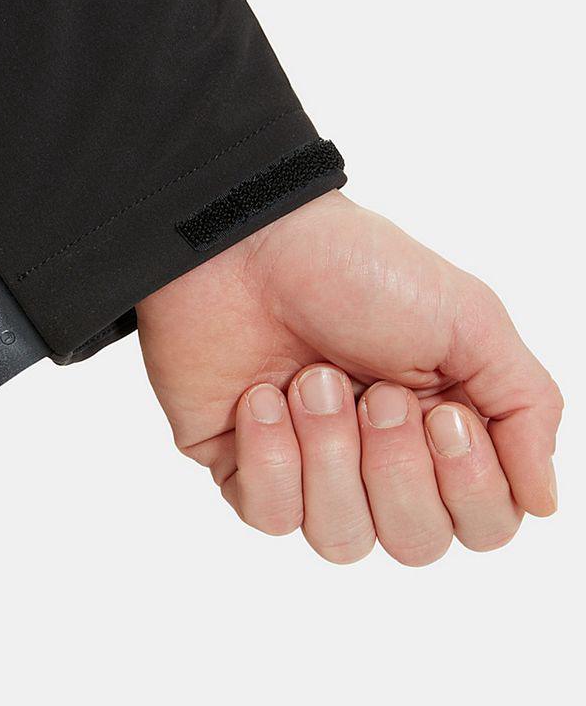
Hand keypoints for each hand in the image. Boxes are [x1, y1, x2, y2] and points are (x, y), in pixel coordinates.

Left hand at [136, 191, 562, 564]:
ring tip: (310, 381)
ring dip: (331, 454)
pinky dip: (271, 457)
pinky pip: (271, 516)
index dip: (468, 486)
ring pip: (343, 539)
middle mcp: (377, 458)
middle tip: (372, 392)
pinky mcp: (243, 467)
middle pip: (415, 543)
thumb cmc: (355, 268)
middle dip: (394, 466)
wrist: (246, 245)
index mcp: (439, 427)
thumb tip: (544, 500)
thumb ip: (524, 406)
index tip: (441, 414)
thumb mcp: (468, 319)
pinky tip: (261, 399)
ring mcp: (307, 466)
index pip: (483, 523)